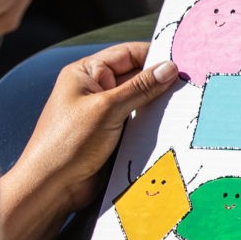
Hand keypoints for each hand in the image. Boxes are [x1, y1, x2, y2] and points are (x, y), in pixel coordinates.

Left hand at [13, 42, 181, 211]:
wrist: (52, 185)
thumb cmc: (67, 142)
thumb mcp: (107, 108)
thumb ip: (140, 87)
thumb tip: (168, 68)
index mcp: (86, 73)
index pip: (127, 54)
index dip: (154, 56)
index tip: (182, 62)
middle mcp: (95, 90)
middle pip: (137, 77)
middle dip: (160, 83)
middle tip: (188, 86)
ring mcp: (104, 114)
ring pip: (140, 102)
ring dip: (158, 107)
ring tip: (183, 107)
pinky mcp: (112, 136)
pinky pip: (138, 124)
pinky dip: (153, 125)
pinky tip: (170, 127)